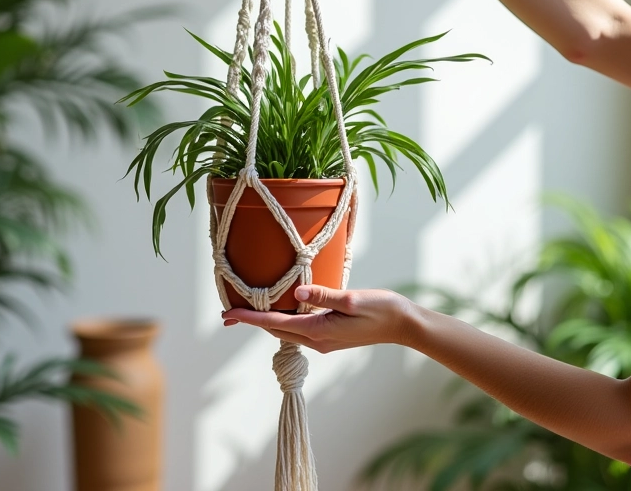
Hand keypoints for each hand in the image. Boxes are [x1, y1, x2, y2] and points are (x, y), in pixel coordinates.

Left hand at [222, 284, 414, 352]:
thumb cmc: (381, 309)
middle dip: (251, 323)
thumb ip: (324, 295)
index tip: (229, 315)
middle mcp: (317, 340)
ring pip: (287, 331)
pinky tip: (281, 309)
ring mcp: (324, 340)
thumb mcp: (352, 299)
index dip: (250, 319)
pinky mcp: (331, 335)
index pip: (276, 324)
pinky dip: (283, 321)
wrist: (403, 324)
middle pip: (276, 331)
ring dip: (266, 322)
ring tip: (247, 311)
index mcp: (319, 331)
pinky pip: (299, 329)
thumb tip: (297, 291)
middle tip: (228, 314)